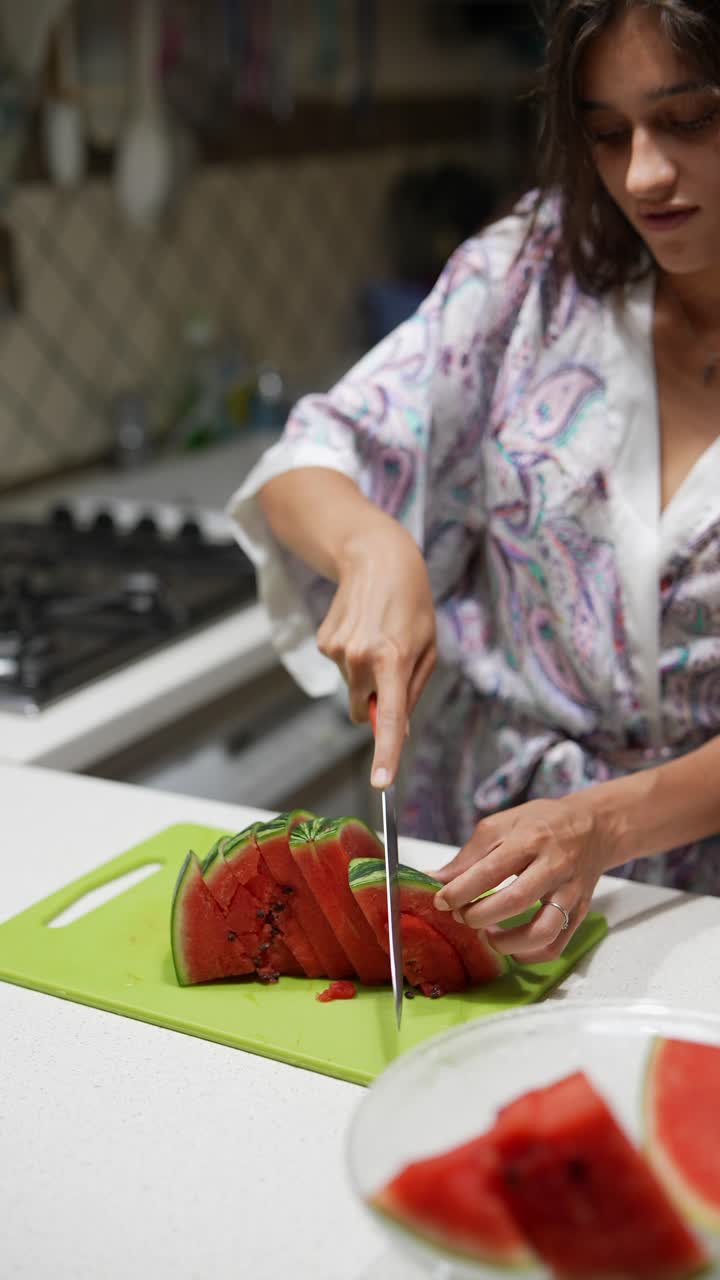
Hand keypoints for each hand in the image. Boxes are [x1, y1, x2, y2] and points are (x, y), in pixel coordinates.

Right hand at [315, 520, 435, 786]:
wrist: (376, 557)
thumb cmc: (411, 604)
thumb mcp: (428, 646)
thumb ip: (412, 691)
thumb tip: (397, 729)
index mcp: (394, 660)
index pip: (388, 718)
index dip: (386, 754)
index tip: (381, 783)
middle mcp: (360, 658)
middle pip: (363, 708)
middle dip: (375, 699)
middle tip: (391, 662)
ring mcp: (337, 650)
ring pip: (351, 687)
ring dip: (364, 673)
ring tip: (377, 634)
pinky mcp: (322, 642)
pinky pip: (339, 667)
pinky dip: (350, 657)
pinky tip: (360, 628)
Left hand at [432, 795, 610, 962]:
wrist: (593, 827)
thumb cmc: (542, 823)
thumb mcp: (502, 825)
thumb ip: (469, 856)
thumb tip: (435, 879)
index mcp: (530, 839)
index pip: (491, 870)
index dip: (461, 890)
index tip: (442, 901)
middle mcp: (554, 866)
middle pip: (515, 901)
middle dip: (479, 915)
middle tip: (461, 916)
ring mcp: (569, 892)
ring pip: (541, 931)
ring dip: (506, 942)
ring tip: (486, 935)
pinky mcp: (579, 912)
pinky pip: (555, 945)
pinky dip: (529, 954)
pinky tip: (510, 946)